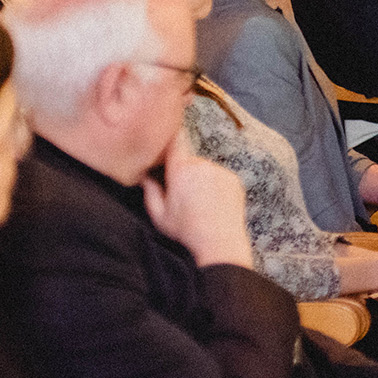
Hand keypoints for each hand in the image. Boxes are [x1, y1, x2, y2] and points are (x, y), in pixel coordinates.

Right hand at [141, 137, 253, 269]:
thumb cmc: (185, 230)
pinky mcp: (234, 179)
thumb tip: (143, 174)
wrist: (220, 242)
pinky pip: (219, 176)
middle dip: (182, 171)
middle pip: (188, 160)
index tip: (165, 135)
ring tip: (197, 204)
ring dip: (199, 179)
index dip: (169, 137)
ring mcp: (221, 171)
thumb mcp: (158, 214)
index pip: (175, 141)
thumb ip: (149, 190)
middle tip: (179, 194)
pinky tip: (211, 204)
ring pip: (204, 169)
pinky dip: (214, 185)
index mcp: (181, 169)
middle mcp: (203, 164)